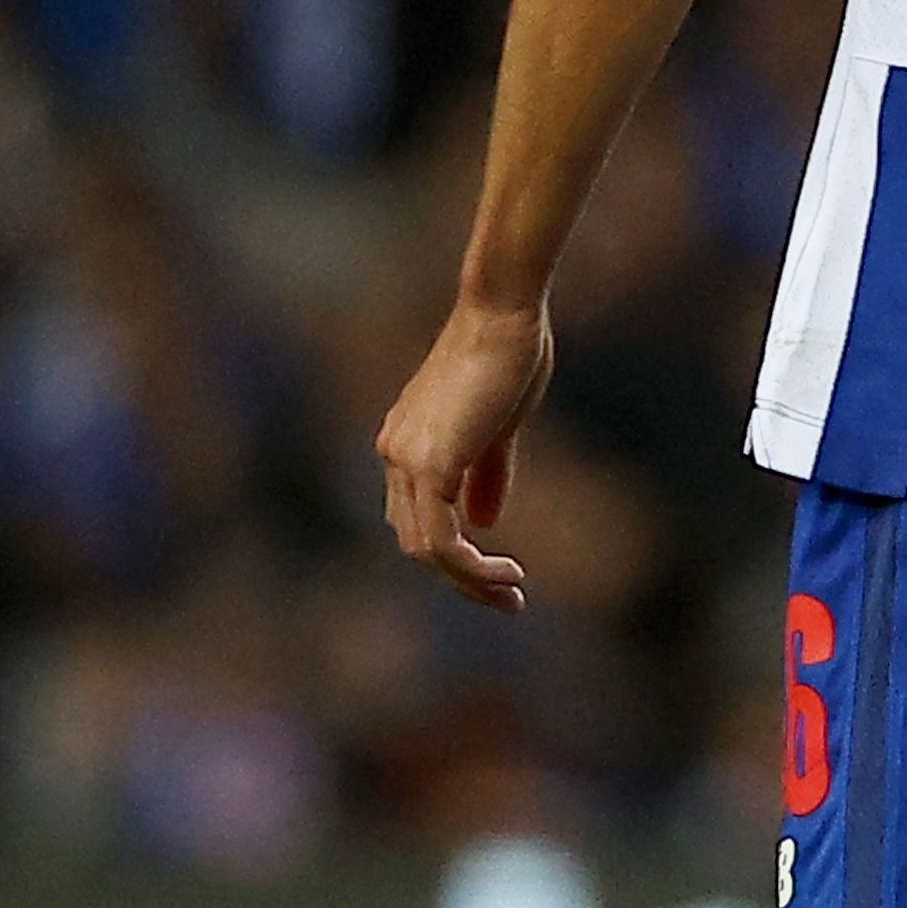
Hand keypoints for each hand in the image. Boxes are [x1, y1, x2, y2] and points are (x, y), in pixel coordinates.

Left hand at [377, 294, 556, 609]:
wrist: (503, 309)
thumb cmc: (508, 352)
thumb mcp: (499, 424)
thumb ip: (486, 472)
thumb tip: (485, 521)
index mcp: (406, 443)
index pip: (417, 518)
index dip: (455, 553)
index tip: (501, 572)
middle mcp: (394, 454)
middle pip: (415, 542)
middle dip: (462, 579)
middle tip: (509, 598)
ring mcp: (406, 459)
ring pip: (424, 550)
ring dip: (468, 581)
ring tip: (512, 592)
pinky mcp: (430, 463)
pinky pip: (440, 540)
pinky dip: (470, 566)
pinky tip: (504, 572)